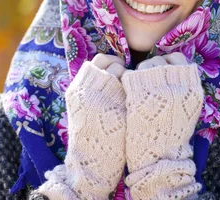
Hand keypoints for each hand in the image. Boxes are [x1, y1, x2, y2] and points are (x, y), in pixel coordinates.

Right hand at [37, 55, 126, 198]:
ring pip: (119, 70)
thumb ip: (92, 88)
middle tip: (126, 73)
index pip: (96, 61)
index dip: (109, 62)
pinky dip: (137, 86)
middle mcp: (89, 87)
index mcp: (79, 87)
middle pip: (107, 61)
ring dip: (128, 74)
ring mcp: (103, 93)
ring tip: (133, 86)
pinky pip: (129, 84)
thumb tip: (107, 72)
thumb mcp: (83, 106)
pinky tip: (140, 95)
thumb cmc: (91, 134)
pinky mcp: (116, 103)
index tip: (117, 67)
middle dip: (119, 65)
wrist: (92, 158)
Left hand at [122, 54, 203, 198]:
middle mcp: (175, 83)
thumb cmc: (173, 133)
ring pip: (144, 66)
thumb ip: (183, 85)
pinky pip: (130, 75)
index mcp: (190, 86)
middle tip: (148, 81)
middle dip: (153, 68)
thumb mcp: (187, 106)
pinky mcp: (137, 91)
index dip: (168, 62)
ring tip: (139, 90)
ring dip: (139, 74)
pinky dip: (128, 82)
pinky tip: (130, 94)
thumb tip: (174, 67)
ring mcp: (156, 86)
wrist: (160, 155)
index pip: (179, 58)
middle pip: (160, 60)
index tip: (163, 69)